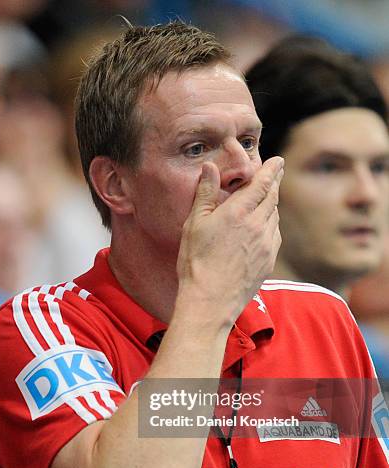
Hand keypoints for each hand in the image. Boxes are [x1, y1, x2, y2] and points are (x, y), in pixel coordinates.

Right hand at [177, 156, 283, 325]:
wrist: (210, 301)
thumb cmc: (196, 262)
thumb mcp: (194, 224)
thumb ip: (204, 193)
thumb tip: (209, 167)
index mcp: (239, 212)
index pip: (263, 183)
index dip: (272, 169)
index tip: (278, 160)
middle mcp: (258, 225)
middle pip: (273, 197)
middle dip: (274, 183)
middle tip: (275, 174)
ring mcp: (267, 244)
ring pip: (275, 216)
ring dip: (271, 205)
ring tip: (265, 200)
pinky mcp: (269, 261)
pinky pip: (275, 235)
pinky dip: (271, 225)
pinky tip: (262, 227)